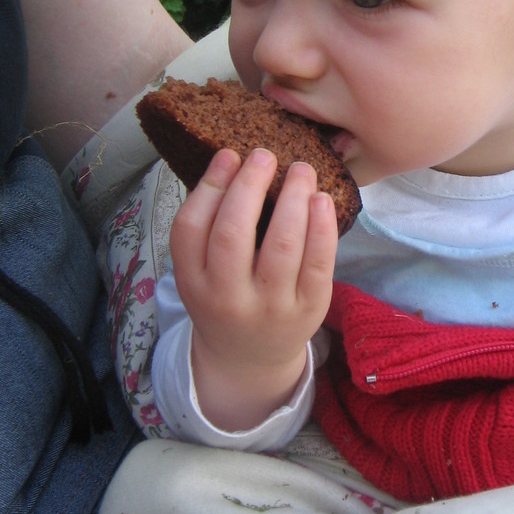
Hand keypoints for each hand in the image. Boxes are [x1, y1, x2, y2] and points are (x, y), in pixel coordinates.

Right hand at [169, 146, 337, 430]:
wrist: (251, 359)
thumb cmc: (226, 297)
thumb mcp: (200, 272)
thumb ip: (208, 226)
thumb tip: (232, 160)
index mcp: (193, 283)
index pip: (191, 228)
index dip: (210, 186)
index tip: (229, 154)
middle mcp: (227, 297)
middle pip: (233, 234)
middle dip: (249, 186)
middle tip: (264, 155)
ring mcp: (271, 306)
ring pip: (282, 245)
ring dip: (293, 198)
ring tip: (301, 169)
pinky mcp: (310, 308)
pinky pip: (320, 262)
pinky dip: (322, 226)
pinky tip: (321, 199)